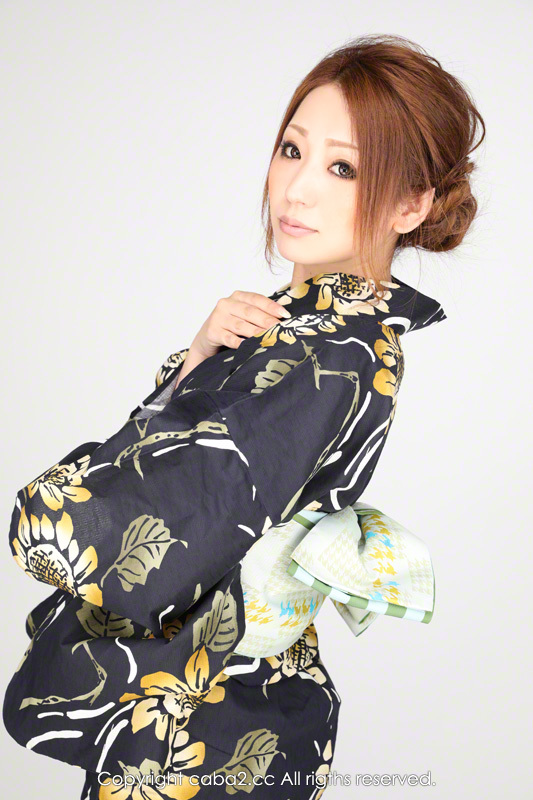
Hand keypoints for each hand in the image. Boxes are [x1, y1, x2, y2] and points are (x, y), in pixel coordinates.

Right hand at [174, 290, 290, 389]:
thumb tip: (284, 318)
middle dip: (267, 321)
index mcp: (237, 296)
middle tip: (280, 329)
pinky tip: (250, 346)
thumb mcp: (243, 314)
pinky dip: (240, 343)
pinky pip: (230, 338)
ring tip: (269, 338)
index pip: (257, 299)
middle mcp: (226, 304)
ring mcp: (218, 318)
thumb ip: (259, 313)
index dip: (271, 306)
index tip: (285, 314)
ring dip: (256, 332)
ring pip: (241, 325)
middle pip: (250, 312)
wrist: (206, 338)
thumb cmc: (231, 325)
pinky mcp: (213, 332)